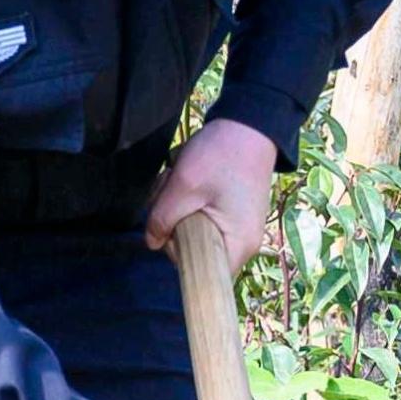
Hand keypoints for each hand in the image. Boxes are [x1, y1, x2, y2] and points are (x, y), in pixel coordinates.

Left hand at [144, 118, 280, 269]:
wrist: (249, 124)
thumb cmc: (221, 155)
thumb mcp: (184, 185)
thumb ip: (163, 218)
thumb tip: (151, 243)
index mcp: (237, 244)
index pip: (202, 275)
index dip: (177, 255)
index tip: (169, 229)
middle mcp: (243, 243)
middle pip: (194, 254)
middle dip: (173, 225)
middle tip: (170, 193)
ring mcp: (239, 228)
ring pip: (194, 234)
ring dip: (177, 210)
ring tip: (178, 181)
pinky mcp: (232, 214)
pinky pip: (202, 220)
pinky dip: (188, 203)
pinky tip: (186, 182)